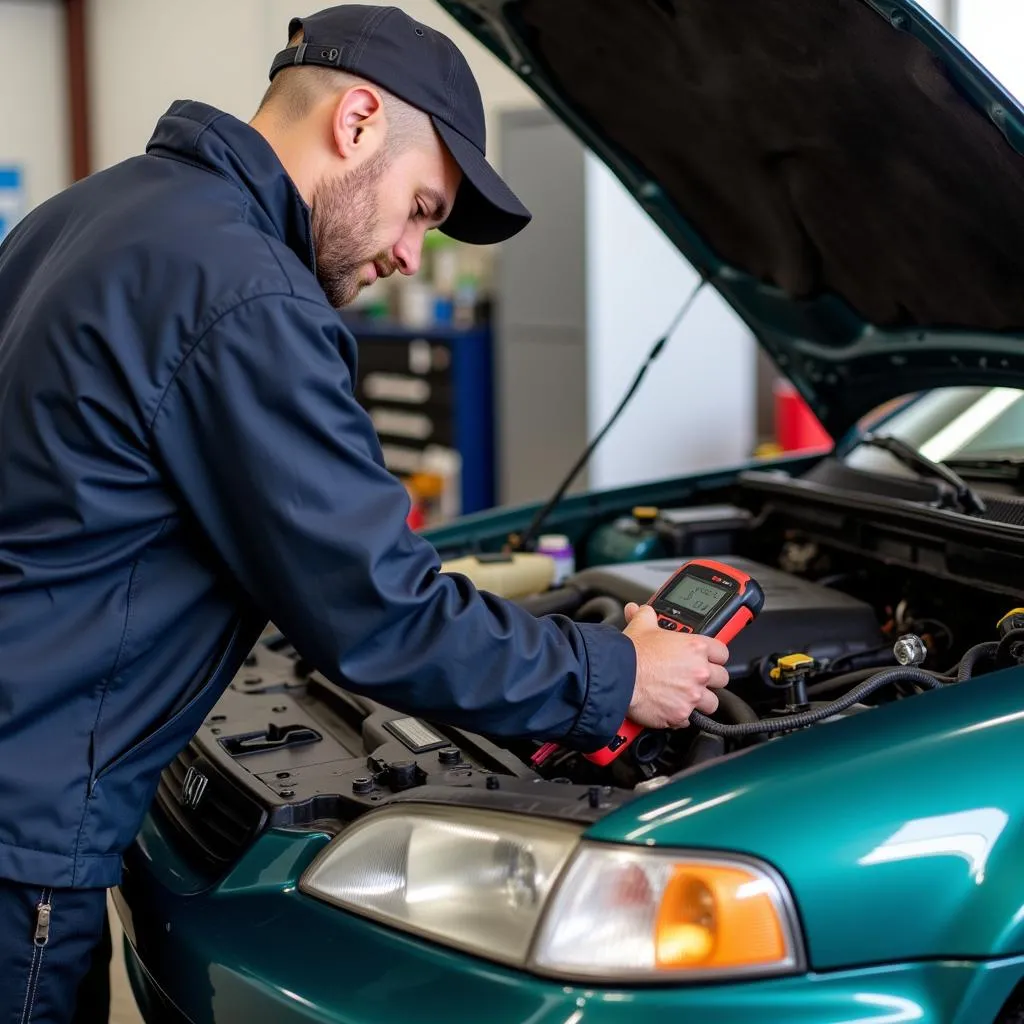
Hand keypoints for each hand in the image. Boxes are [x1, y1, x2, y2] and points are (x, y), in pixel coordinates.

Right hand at [622, 603, 729, 728]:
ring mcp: (692, 696)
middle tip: (695, 678)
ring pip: (711, 703)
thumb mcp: (641, 625)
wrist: (618, 677)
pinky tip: (669, 707)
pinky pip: (688, 720)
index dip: (715, 656)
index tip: (708, 659)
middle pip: (722, 679)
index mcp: (696, 648)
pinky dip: (680, 716)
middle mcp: (699, 672)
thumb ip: (646, 615)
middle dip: (710, 680)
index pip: (722, 653)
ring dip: (700, 701)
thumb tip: (642, 610)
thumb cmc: (631, 654)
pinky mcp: (680, 715)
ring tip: (685, 696)